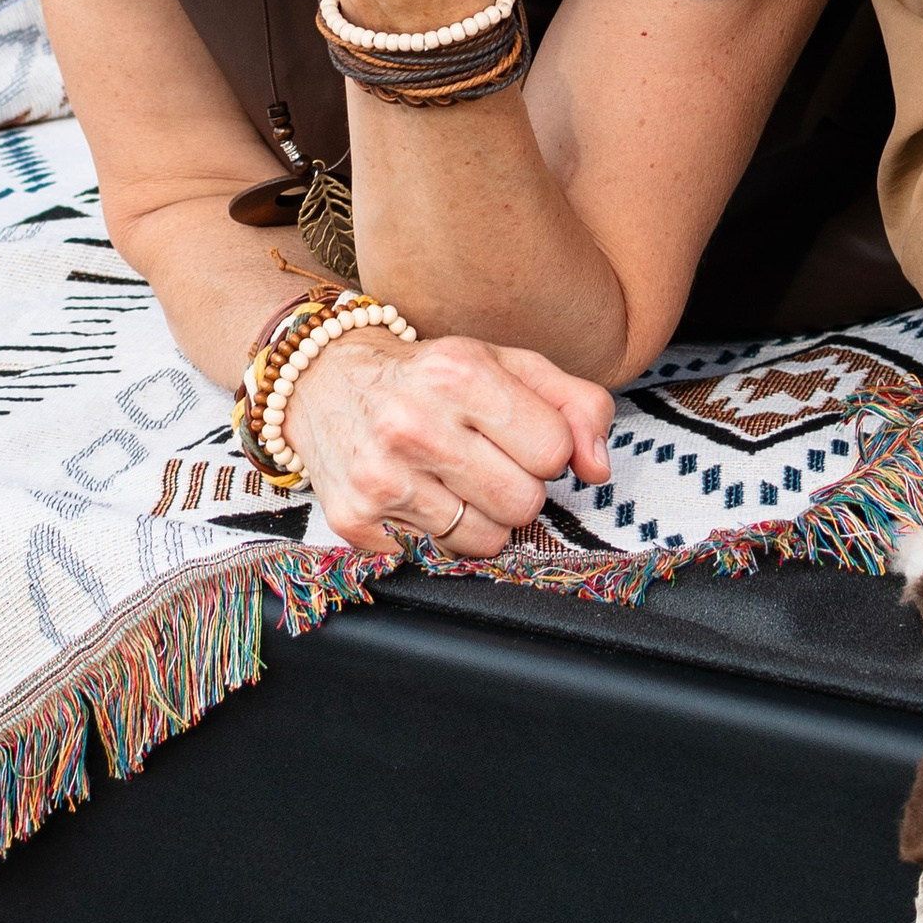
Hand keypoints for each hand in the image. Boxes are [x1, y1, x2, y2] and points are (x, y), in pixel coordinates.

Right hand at [283, 327, 612, 557]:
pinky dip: (437, 536)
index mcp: (459, 372)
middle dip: (516, 485)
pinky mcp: (355, 522)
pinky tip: (418, 496)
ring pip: (485, 541)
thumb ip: (574, 405)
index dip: (545, 446)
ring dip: (480, 516)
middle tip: (484, 459)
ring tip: (452, 479)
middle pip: (524, 502)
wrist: (322, 380)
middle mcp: (414, 425)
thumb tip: (600, 469)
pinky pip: (437, 559)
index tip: (516, 433)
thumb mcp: (505, 363)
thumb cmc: (429, 374)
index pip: (554, 449)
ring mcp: (380, 478)